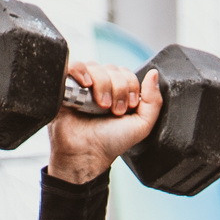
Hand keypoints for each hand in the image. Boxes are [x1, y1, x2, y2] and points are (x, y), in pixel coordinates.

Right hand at [45, 57, 162, 185]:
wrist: (86, 154)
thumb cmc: (111, 143)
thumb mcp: (142, 125)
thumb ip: (154, 101)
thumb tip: (154, 73)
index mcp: (118, 93)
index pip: (127, 73)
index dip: (130, 87)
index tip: (127, 108)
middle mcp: (101, 87)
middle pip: (113, 69)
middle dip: (118, 89)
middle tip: (114, 110)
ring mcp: (83, 86)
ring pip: (95, 66)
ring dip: (102, 84)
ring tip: (100, 106)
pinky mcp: (66, 86)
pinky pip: (73, 66)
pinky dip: (81, 71)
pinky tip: (86, 85)